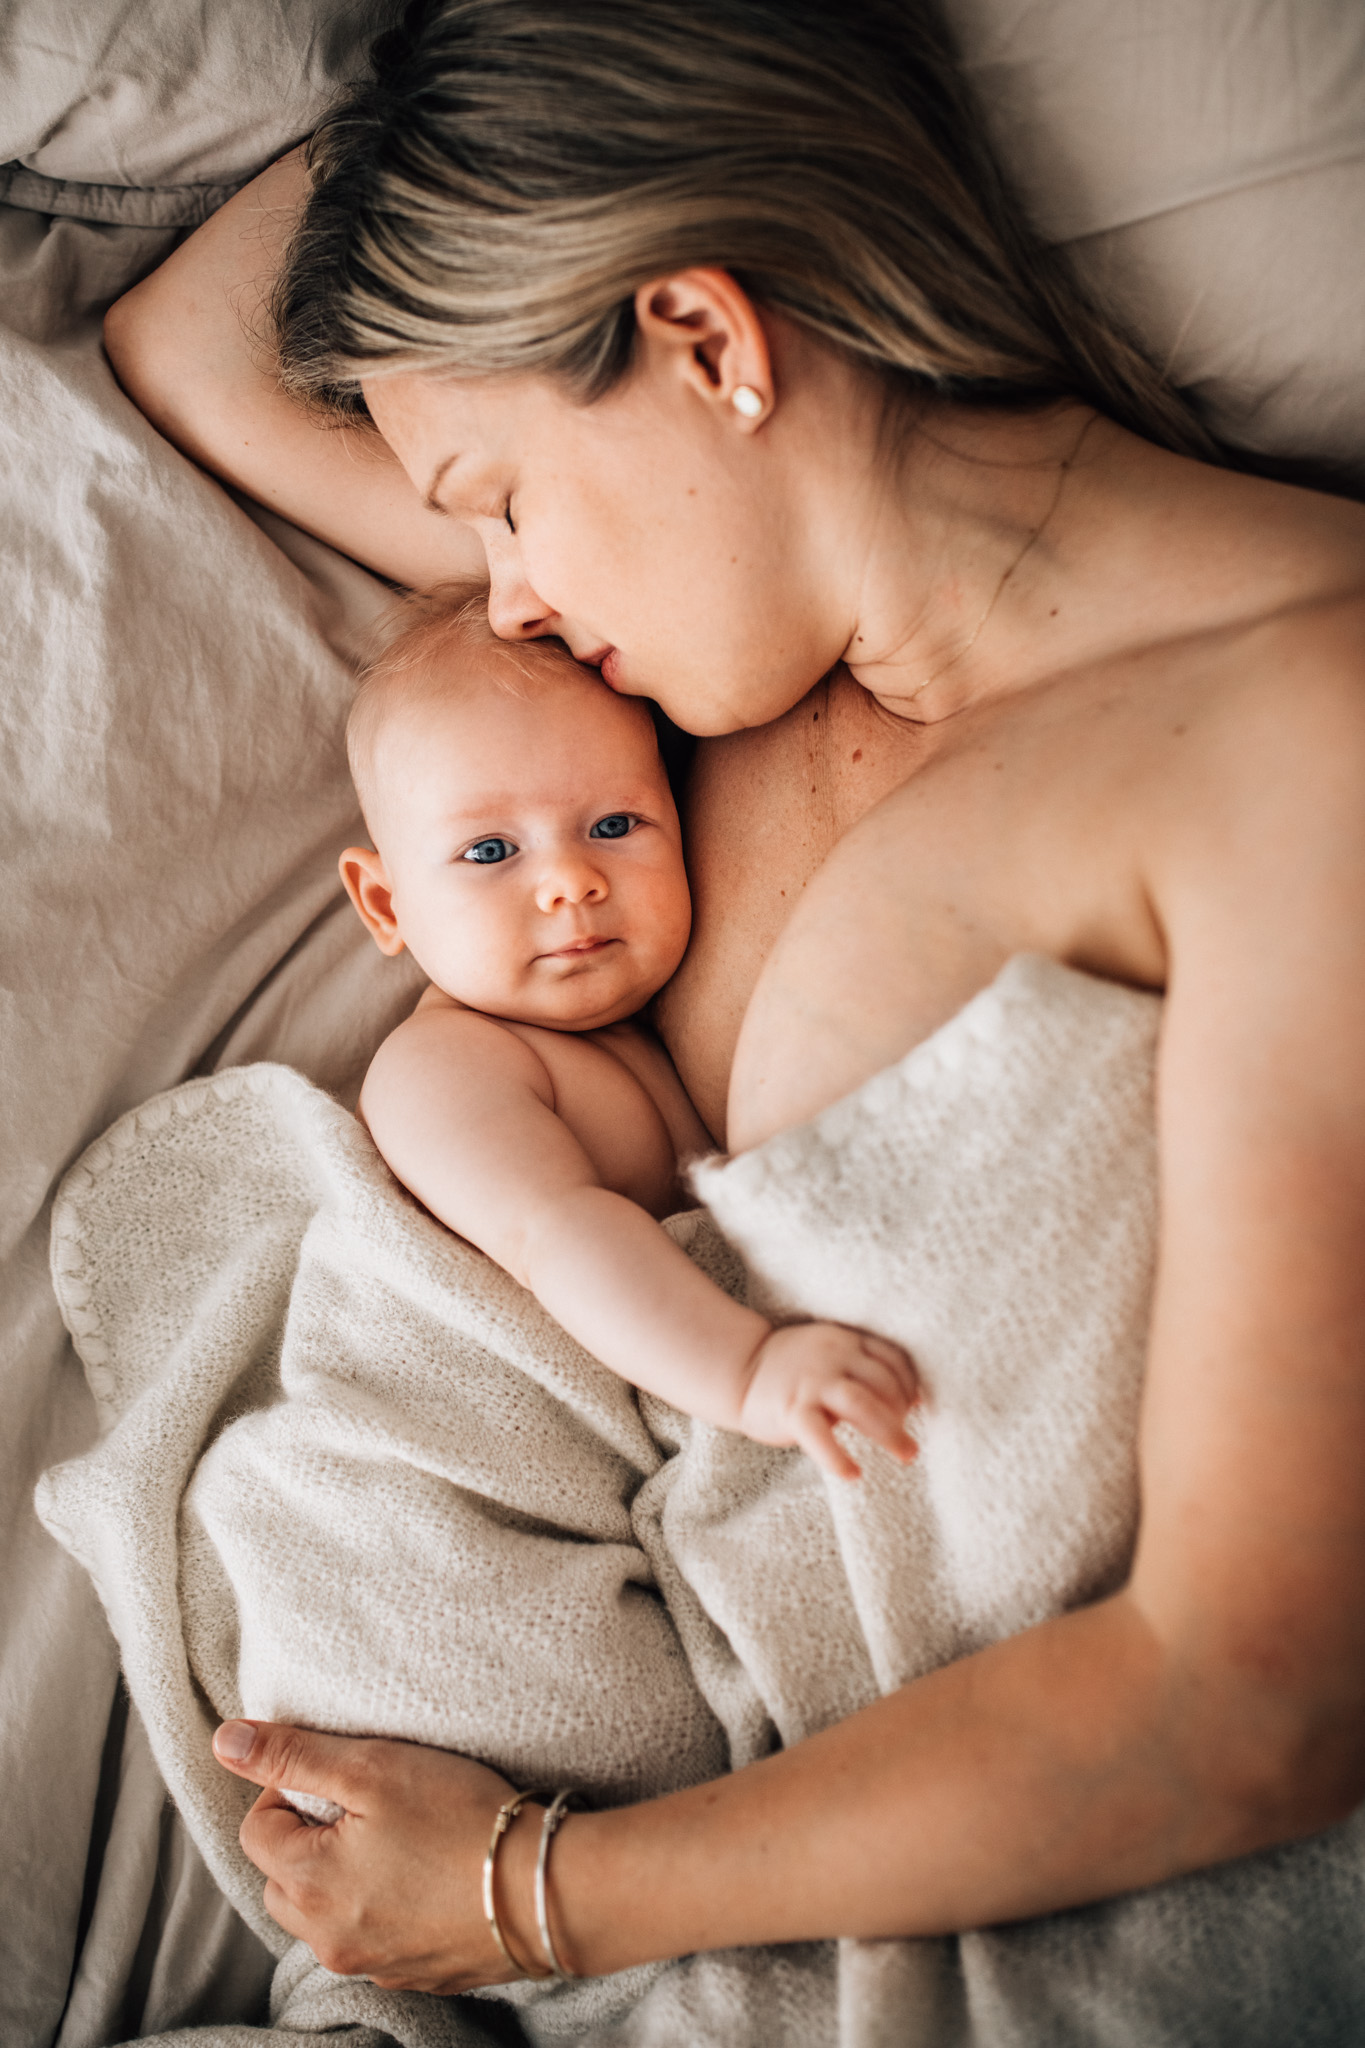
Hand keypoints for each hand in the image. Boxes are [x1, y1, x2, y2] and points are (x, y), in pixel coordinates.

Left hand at [211, 1719, 541, 1990]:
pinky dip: (384, 1907)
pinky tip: (428, 1876)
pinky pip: (372, 1938)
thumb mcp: (372, 1768)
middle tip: (370, 1804)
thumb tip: (223, 1742)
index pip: (256, 1829)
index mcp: (309, 1887)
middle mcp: (329, 1941)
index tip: (344, 1774)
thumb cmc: (460, 1818)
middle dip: (309, 1838)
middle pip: (283, 1879)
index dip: (290, 1789)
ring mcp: (373, 1966)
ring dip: (342, 1877)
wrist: (547, 1888)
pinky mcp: (415, 1976)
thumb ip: (292, 1755)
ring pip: (325, 1914)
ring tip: (401, 1839)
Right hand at [738, 1323, 918, 1478]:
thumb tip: (913, 1400)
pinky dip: (839, 1458)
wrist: (737, 1368)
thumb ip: (864, 1368)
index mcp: (845, 1340)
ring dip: (890, 1432)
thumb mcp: (831, 1353)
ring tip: (906, 1455)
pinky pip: (820, 1436)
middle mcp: (832, 1356)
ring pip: (862, 1404)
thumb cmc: (791, 1366)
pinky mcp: (791, 1409)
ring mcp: (811, 1382)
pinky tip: (853, 1474)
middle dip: (904, 1414)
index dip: (911, 1385)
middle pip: (883, 1383)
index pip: (892, 1359)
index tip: (917, 1408)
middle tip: (910, 1443)